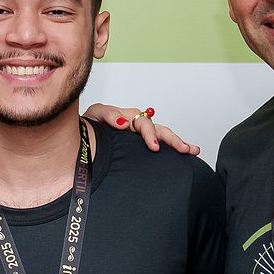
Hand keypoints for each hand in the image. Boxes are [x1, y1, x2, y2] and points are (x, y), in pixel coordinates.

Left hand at [81, 102, 199, 154]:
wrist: (80, 139)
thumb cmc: (89, 125)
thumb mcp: (95, 115)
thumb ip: (108, 115)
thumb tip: (124, 123)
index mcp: (129, 117)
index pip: (144, 123)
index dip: (150, 134)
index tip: (154, 147)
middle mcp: (138, 127)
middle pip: (160, 130)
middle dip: (173, 140)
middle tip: (185, 149)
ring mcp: (139, 138)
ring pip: (163, 138)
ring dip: (178, 144)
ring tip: (192, 151)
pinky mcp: (139, 149)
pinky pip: (158, 148)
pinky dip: (171, 152)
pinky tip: (184, 158)